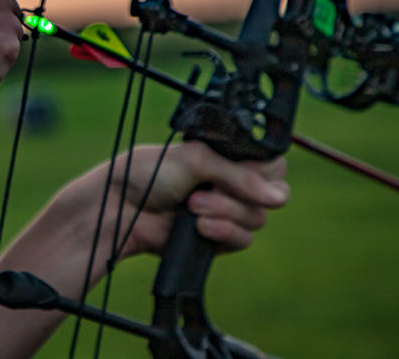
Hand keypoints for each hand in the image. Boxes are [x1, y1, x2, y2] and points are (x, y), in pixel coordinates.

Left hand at [55, 141, 288, 264]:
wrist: (122, 207)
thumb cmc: (149, 173)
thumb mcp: (195, 158)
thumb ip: (238, 174)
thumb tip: (276, 197)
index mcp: (228, 157)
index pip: (273, 165)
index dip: (262, 172)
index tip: (237, 172)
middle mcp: (232, 183)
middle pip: (273, 194)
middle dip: (239, 192)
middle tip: (207, 187)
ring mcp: (227, 211)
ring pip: (256, 218)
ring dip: (223, 211)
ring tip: (191, 204)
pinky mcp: (219, 238)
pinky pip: (242, 240)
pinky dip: (221, 232)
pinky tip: (198, 226)